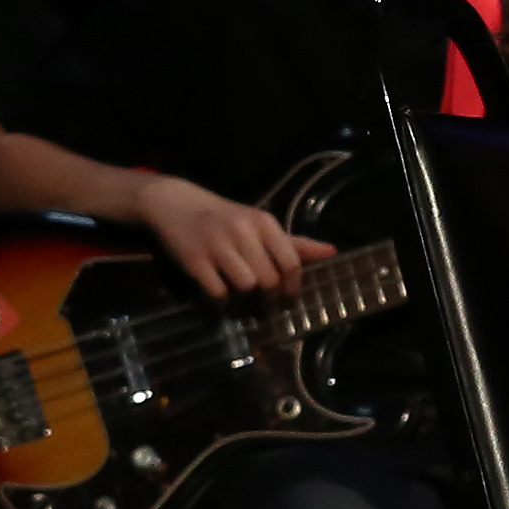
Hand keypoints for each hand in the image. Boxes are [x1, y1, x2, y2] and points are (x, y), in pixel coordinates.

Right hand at [138, 174, 329, 298]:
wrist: (177, 204)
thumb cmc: (226, 219)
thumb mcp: (261, 225)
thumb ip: (295, 242)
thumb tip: (332, 252)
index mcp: (264, 223)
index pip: (291, 262)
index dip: (292, 287)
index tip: (288, 299)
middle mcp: (243, 232)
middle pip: (269, 279)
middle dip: (270, 298)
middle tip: (265, 304)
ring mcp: (217, 245)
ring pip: (246, 286)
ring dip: (244, 297)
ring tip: (240, 293)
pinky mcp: (194, 260)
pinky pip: (218, 292)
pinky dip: (222, 298)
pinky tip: (219, 289)